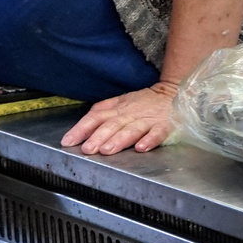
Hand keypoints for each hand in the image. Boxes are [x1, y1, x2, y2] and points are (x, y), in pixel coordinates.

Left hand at [60, 81, 178, 155]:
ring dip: (119, 140)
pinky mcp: (164, 126)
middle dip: (97, 137)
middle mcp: (130, 115)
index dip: (80, 129)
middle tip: (86, 150)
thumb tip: (85, 119)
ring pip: (131, 129)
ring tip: (107, 150)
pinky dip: (149, 140)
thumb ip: (103, 109)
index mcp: (117, 110)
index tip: (67, 141)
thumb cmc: (144, 101)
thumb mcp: (121, 101)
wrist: (174, 93)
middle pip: (111, 125)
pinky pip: (157, 133)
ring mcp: (147, 120)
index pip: (95, 118)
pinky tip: (141, 148)